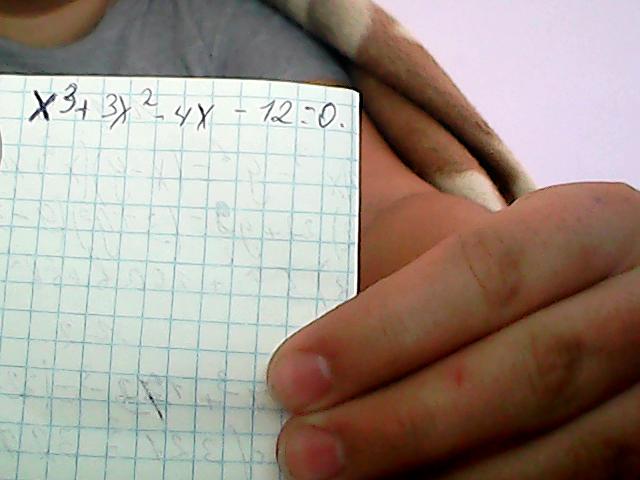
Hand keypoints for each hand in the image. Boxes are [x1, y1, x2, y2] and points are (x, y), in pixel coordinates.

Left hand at [267, 182, 639, 478]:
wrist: (586, 289)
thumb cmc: (495, 267)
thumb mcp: (461, 238)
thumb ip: (393, 267)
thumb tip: (303, 352)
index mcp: (592, 225)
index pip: (485, 273)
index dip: (383, 330)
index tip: (292, 375)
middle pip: (526, 369)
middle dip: (404, 419)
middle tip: (303, 450)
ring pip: (559, 450)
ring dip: (444, 479)